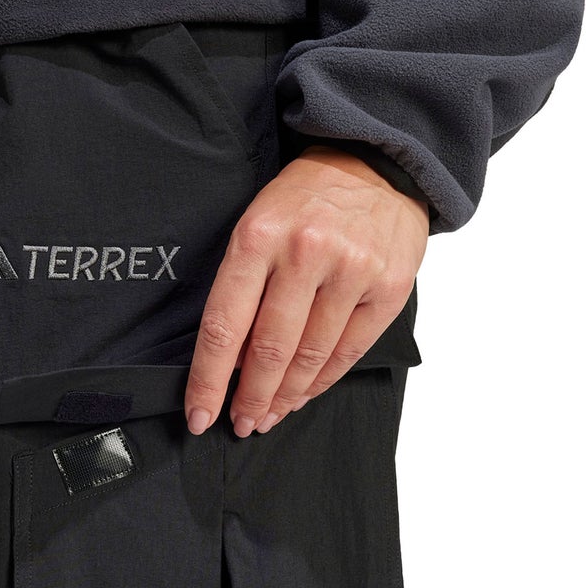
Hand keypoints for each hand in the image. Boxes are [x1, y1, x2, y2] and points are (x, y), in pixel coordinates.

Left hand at [184, 145, 429, 436]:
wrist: (376, 163)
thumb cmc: (305, 198)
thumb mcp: (257, 223)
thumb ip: (242, 286)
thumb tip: (230, 359)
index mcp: (257, 236)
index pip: (223, 325)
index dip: (208, 379)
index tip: (199, 414)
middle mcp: (305, 253)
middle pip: (269, 350)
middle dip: (249, 398)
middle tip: (240, 423)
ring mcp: (352, 271)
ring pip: (310, 358)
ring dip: (285, 397)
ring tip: (268, 416)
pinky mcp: (388, 288)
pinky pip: (348, 352)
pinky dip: (321, 382)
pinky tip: (302, 395)